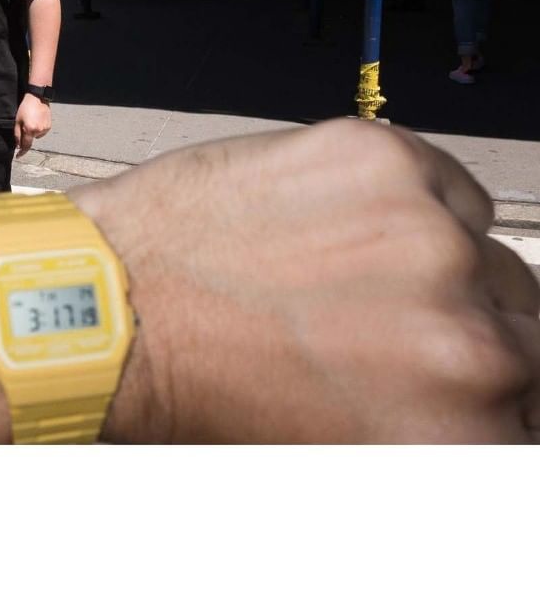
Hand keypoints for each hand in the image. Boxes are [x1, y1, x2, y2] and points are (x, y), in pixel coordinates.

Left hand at [14, 94, 50, 157]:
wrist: (38, 99)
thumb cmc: (25, 108)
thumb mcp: (17, 121)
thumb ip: (17, 135)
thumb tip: (18, 145)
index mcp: (30, 130)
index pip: (25, 146)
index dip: (21, 152)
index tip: (18, 156)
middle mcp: (38, 131)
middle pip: (31, 140)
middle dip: (26, 136)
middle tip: (24, 126)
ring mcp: (45, 129)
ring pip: (36, 136)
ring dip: (33, 132)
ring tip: (31, 120)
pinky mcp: (49, 126)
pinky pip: (41, 132)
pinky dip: (38, 129)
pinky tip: (37, 120)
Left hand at [72, 119, 539, 442]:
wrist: (113, 305)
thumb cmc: (203, 390)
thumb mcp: (342, 451)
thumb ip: (434, 428)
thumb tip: (483, 398)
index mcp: (461, 433)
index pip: (531, 403)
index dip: (491, 392)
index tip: (454, 374)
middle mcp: (467, 339)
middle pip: (527, 329)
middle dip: (471, 331)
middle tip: (393, 325)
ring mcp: (427, 236)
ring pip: (488, 253)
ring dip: (440, 265)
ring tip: (350, 272)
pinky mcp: (383, 159)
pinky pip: (446, 186)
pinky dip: (412, 204)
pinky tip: (340, 223)